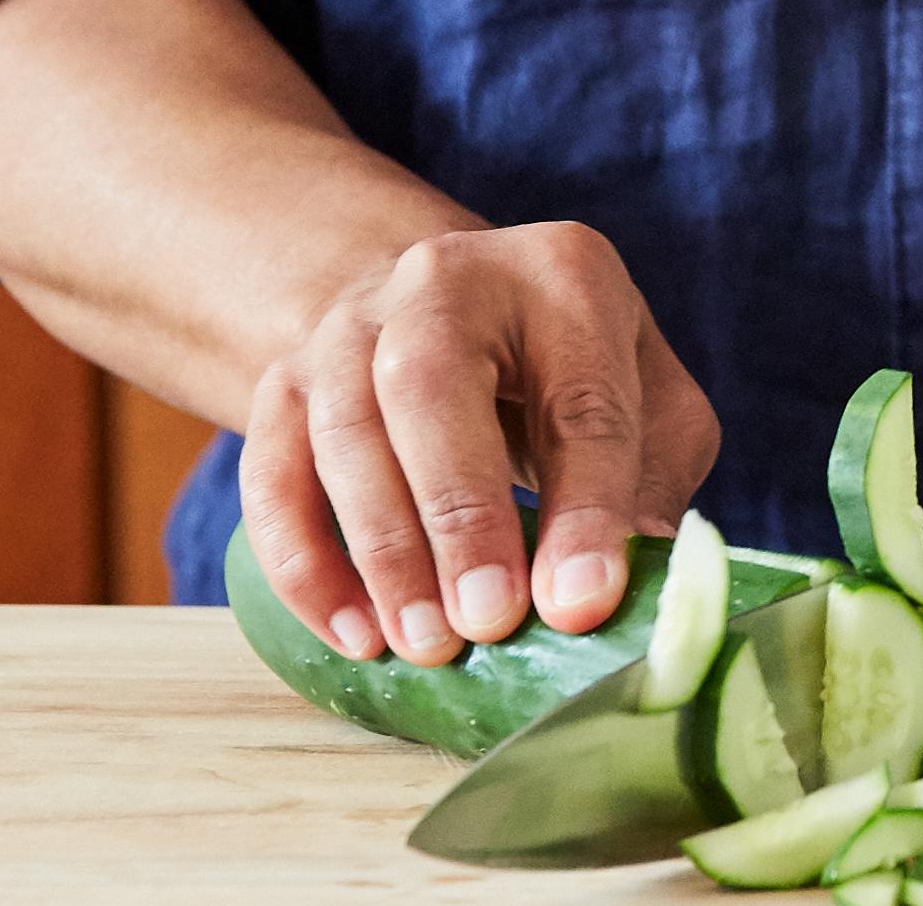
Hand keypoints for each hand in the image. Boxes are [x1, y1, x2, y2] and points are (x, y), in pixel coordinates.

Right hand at [239, 220, 718, 664]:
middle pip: (430, 385)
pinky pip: (272, 474)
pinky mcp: (284, 380)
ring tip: (426, 646)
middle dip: (459, 513)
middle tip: (487, 624)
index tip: (582, 605)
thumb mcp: (649, 405)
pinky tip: (355, 636)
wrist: (451, 311)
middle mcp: (445, 280)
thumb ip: (650, 487)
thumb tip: (634, 601)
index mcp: (564, 275)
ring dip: (383, 550)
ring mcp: (350, 325)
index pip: (578, 397)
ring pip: (343, 430)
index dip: (583, 508)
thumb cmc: (573, 371)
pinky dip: (306, 564)